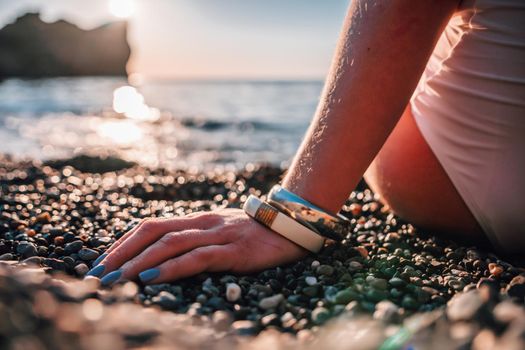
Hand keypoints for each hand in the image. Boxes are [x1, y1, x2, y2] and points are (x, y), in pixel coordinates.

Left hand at [87, 208, 307, 284]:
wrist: (292, 225)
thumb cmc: (254, 232)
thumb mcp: (220, 231)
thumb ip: (196, 238)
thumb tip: (165, 256)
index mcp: (196, 220)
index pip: (150, 226)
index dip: (122, 243)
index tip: (101, 262)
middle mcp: (202, 223)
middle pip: (151, 232)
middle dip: (120, 253)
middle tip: (97, 275)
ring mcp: (218, 235)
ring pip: (169, 244)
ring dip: (137, 262)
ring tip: (115, 280)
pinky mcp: (234, 250)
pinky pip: (197, 257)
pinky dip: (170, 268)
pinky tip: (152, 278)